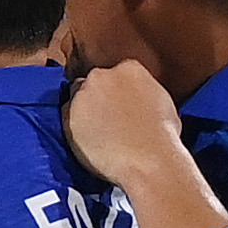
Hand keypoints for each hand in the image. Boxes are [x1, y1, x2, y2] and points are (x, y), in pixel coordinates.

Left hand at [66, 59, 194, 194]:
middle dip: (98, 97)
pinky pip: (65, 117)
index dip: (116, 91)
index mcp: (129, 68)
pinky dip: (73, 127)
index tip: (118, 104)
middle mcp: (102, 76)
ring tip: (97, 133)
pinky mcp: (68, 117)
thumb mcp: (162, 102)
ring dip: (83, 111)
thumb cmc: (163, 136)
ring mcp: (82, 96)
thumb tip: (139, 99)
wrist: (149, 159)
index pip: (115, 74)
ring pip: (76, 99)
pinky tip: (89, 141)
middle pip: (92, 82)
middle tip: (106, 119)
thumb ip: (144, 92)